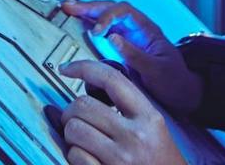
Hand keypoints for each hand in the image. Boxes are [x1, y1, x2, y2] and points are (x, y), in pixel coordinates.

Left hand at [54, 59, 188, 164]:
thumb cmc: (157, 160)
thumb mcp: (151, 127)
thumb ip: (124, 106)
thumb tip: (81, 85)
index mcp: (148, 116)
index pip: (112, 79)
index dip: (84, 68)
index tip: (66, 69)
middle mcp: (135, 136)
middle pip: (83, 104)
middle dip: (71, 110)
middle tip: (75, 119)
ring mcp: (120, 158)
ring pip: (73, 129)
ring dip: (70, 134)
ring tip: (83, 140)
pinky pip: (74, 156)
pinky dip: (74, 155)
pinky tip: (87, 158)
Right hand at [59, 0, 202, 114]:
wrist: (182, 94)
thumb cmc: (174, 81)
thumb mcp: (158, 70)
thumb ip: (135, 54)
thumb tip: (112, 38)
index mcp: (146, 29)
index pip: (124, 11)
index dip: (107, 17)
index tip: (96, 31)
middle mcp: (135, 30)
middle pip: (111, 9)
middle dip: (89, 7)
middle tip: (68, 6)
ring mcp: (127, 38)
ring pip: (105, 18)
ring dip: (87, 13)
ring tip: (68, 8)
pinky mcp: (121, 50)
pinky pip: (103, 34)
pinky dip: (89, 27)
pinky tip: (78, 25)